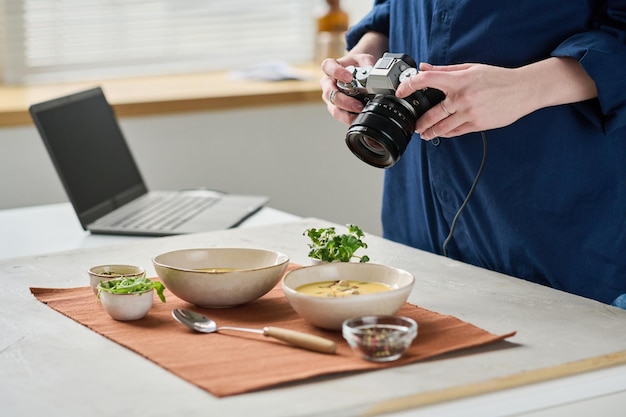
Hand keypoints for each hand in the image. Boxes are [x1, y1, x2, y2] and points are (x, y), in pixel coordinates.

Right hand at [320, 54, 376, 124]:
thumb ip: (368, 63)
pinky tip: (358, 117)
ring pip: (333, 108)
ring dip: (346, 113)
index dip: (336, 72)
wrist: (358, 72)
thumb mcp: (363, 59)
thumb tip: (374, 74)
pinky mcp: (337, 108)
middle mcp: (328, 84)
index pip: (328, 67)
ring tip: (360, 112)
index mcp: (331, 68)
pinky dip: (349, 118)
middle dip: (344, 101)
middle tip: (357, 104)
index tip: (349, 78)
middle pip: (329, 93)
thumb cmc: (356, 65)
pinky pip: (340, 115)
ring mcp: (331, 98)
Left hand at [396, 58, 597, 140]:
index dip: (410, 86)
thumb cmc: (497, 78)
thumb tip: (424, 68)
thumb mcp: (470, 68)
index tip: (401, 92)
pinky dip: (447, 134)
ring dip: (430, 132)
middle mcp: (462, 98)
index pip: (427, 81)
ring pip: (443, 128)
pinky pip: (457, 132)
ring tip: (424, 134)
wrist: (523, 90)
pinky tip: (441, 134)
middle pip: (432, 114)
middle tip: (414, 126)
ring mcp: (470, 113)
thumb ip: (445, 70)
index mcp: (459, 81)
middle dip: (420, 123)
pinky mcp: (478, 124)